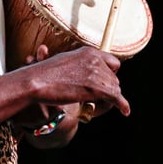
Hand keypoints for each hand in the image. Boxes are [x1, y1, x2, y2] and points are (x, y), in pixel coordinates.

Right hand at [16, 44, 130, 118]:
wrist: (37, 81)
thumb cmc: (45, 74)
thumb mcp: (65, 63)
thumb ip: (80, 66)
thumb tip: (87, 76)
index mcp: (89, 52)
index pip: (113, 62)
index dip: (110, 75)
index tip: (105, 84)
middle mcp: (96, 60)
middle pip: (114, 78)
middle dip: (107, 90)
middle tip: (95, 101)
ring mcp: (97, 73)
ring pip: (114, 90)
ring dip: (108, 100)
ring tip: (93, 107)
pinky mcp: (97, 88)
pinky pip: (117, 98)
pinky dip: (122, 105)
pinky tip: (125, 111)